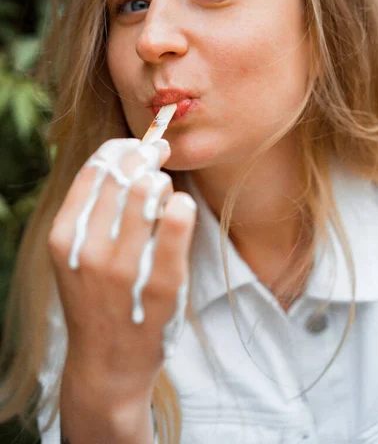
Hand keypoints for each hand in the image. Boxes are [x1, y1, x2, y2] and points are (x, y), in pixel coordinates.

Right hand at [48, 138, 196, 402]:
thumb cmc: (95, 300)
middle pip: (123, 175)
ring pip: (149, 191)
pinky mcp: (162, 283)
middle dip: (145, 155)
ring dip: (161, 181)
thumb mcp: (75, 256)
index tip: (135, 144)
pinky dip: (181, 204)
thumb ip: (89, 212)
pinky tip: (180, 208)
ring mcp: (126, 268)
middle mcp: (90, 250)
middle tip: (159, 154)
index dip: (119, 148)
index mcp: (65, 238)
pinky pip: (177, 219)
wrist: (107, 363)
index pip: (94, 170)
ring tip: (164, 191)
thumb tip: (119, 158)